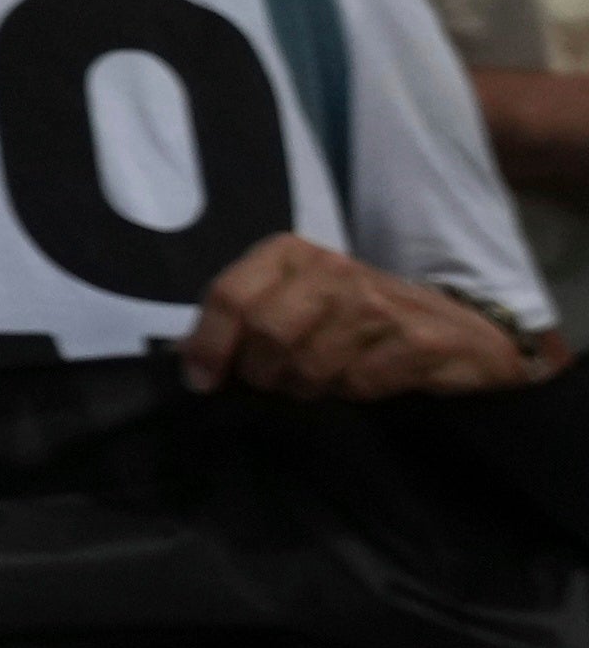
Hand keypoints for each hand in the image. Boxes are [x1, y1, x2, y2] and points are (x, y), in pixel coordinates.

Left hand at [177, 234, 545, 401]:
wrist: (463, 332)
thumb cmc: (361, 318)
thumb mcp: (297, 302)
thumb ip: (244, 318)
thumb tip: (185, 355)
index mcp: (290, 252)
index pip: (229, 296)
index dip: (208, 345)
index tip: (202, 382)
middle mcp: (331, 268)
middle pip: (265, 334)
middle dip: (262, 374)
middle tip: (277, 384)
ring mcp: (377, 302)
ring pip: (308, 365)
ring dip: (307, 388)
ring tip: (323, 381)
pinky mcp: (416, 340)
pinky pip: (357, 384)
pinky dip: (352, 394)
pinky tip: (365, 382)